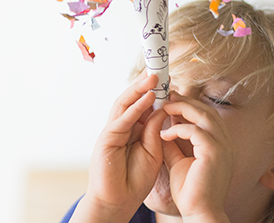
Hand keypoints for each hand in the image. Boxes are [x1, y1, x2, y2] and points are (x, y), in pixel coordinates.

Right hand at [71, 73, 167, 222]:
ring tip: (153, 78)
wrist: (118, 202)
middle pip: (131, 100)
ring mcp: (112, 131)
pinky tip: (146, 98)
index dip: (153, 92)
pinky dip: (135, 108)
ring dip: (138, 90)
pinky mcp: (107, 139)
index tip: (166, 80)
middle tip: (158, 71)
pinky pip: (122, 119)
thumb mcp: (153, 151)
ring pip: (124, 104)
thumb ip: (156, 131)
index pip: (142, 106)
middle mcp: (121, 127)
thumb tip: (162, 109)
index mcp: (132, 130)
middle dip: (144, 85)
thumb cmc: (135, 180)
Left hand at [160, 92, 234, 222]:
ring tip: (163, 109)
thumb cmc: (190, 191)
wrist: (199, 213)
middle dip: (186, 101)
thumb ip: (173, 143)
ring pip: (203, 115)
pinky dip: (178, 129)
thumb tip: (161, 128)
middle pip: (207, 110)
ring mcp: (222, 147)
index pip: (207, 115)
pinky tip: (164, 134)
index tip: (171, 101)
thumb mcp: (179, 160)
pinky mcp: (214, 153)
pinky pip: (195, 131)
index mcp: (220, 143)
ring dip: (182, 109)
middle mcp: (225, 142)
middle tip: (166, 97)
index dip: (190, 105)